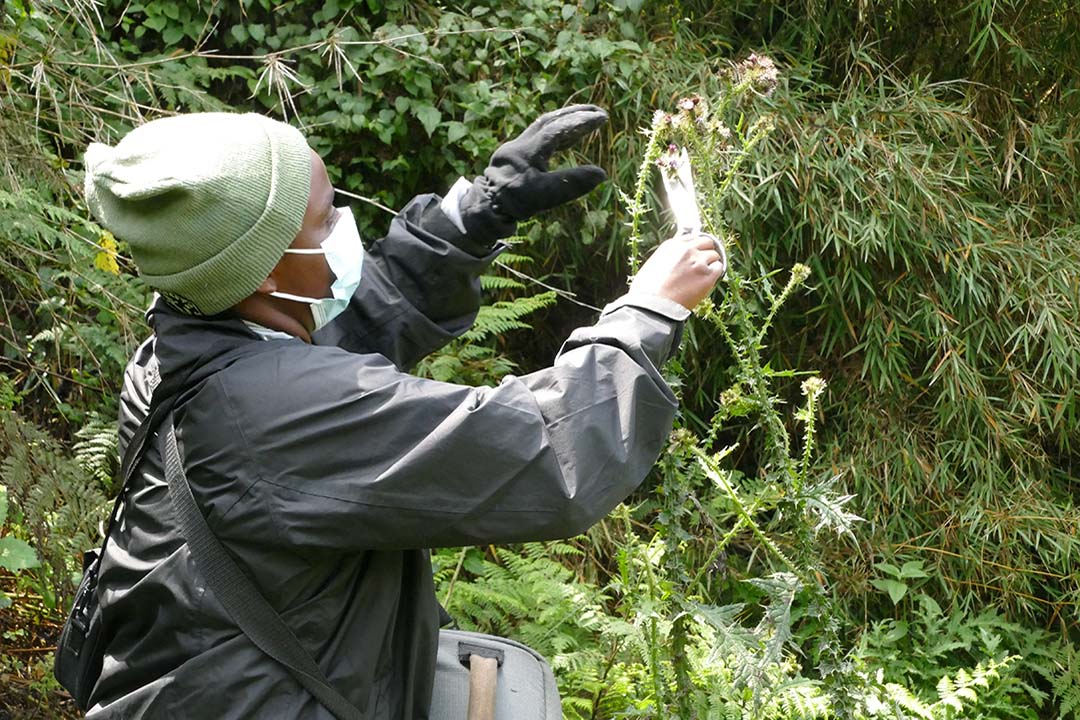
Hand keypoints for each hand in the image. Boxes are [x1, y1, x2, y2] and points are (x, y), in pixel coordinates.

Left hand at [460, 104, 608, 240]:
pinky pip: (540, 137)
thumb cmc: (513, 201)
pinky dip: (557, 134)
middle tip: (599, 112)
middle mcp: (522, 143)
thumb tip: (602, 174)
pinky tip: (568, 137)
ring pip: (544, 126)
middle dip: (576, 114)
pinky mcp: (516, 155)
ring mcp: (518, 147)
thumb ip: (572, 183)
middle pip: (551, 120)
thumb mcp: (545, 195)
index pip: (558, 129)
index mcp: (529, 149)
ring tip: (587, 120)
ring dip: (566, 121)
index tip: (602, 118)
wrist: (484, 206)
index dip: (581, 122)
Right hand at [629, 232, 725, 308]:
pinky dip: (716, 273)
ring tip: (703, 276)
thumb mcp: (652, 265)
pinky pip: (719, 268)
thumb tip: (674, 261)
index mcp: (671, 245)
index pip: (692, 238)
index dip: (695, 247)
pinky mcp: (707, 275)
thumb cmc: (648, 291)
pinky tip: (708, 281)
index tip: (695, 254)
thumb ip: (666, 258)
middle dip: (706, 251)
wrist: (654, 306)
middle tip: (704, 262)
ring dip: (711, 263)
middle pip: (706, 242)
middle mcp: (687, 249)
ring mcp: (698, 262)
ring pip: (714, 255)